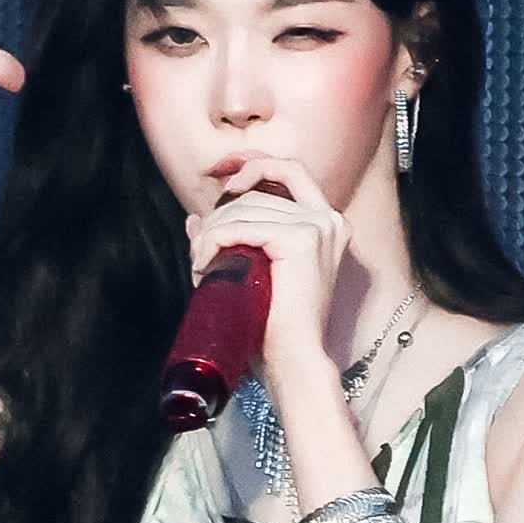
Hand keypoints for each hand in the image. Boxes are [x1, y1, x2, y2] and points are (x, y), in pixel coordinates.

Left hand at [185, 156, 348, 374]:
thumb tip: (194, 220)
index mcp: (327, 224)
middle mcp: (329, 220)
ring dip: (212, 234)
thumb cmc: (275, 327)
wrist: (294, 360)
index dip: (252, 163)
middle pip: (258, 192)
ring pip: (245, 210)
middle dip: (219, 215)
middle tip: (199, 248)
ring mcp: (318, 227)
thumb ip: (229, 240)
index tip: (220, 172)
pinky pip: (243, 227)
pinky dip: (215, 242)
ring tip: (200, 265)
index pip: (289, 171)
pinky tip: (205, 264)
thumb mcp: (252, 272)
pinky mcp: (302, 240)